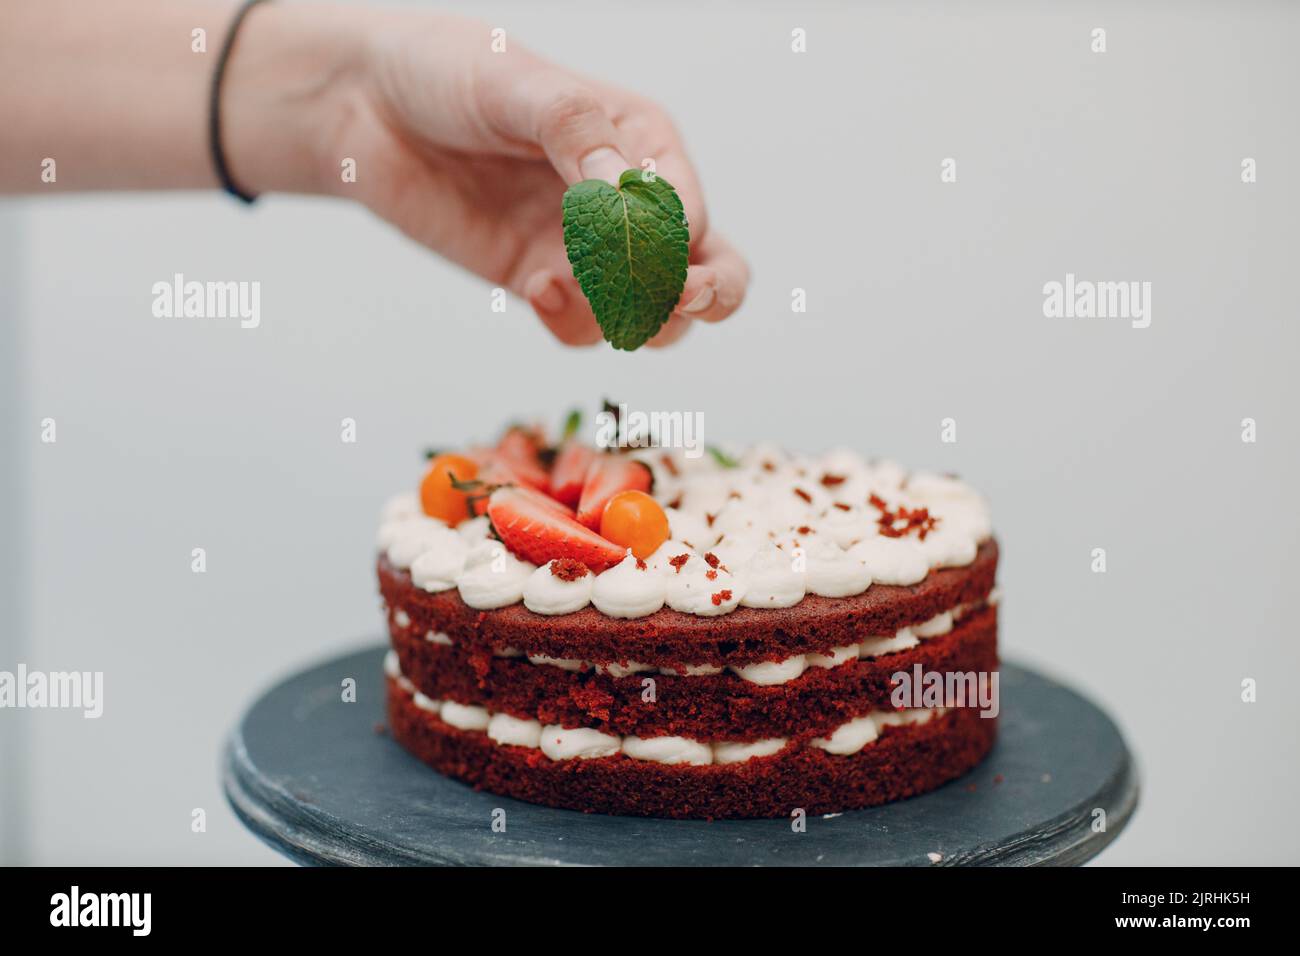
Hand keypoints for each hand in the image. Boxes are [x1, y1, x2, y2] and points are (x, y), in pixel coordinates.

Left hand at [312, 13, 749, 346]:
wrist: (363, 106)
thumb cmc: (445, 72)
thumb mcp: (517, 83)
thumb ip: (576, 133)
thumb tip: (626, 198)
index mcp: (641, 141)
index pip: (690, 213)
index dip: (672, 242)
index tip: (625, 240)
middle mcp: (626, 200)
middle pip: (709, 272)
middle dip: (704, 296)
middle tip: (668, 302)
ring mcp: (585, 248)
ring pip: (653, 316)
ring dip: (626, 319)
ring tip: (563, 284)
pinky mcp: (540, 280)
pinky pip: (584, 328)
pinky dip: (572, 323)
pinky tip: (533, 288)